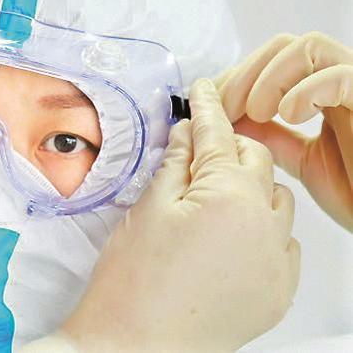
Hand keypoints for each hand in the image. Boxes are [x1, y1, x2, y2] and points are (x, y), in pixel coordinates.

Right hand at [20, 80, 299, 352]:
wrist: (135, 345)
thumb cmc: (133, 281)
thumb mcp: (148, 208)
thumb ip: (175, 162)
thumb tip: (189, 133)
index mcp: (230, 197)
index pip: (220, 136)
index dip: (208, 108)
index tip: (206, 90)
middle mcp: (266, 226)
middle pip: (257, 162)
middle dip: (228, 150)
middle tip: (197, 153)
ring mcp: (276, 262)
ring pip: (276, 202)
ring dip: (249, 190)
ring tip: (212, 202)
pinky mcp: (277, 290)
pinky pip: (283, 243)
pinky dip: (262, 230)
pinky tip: (230, 238)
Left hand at [217, 32, 352, 230]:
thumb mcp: (302, 161)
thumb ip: (271, 137)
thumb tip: (229, 122)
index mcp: (320, 93)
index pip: (271, 60)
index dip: (235, 77)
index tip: (210, 104)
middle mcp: (339, 82)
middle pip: (283, 46)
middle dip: (244, 74)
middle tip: (225, 108)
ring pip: (310, 47)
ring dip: (270, 78)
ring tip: (256, 112)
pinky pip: (341, 76)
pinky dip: (306, 91)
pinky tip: (289, 115)